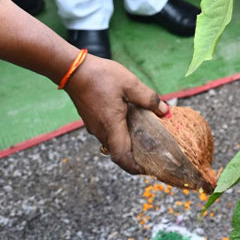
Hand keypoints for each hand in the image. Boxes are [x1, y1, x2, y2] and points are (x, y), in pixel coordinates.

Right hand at [65, 55, 169, 174]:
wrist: (74, 71)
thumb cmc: (102, 76)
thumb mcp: (130, 84)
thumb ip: (148, 99)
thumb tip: (165, 111)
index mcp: (112, 125)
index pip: (122, 157)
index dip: (134, 167)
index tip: (148, 169)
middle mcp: (100, 131)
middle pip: (118, 153)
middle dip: (134, 157)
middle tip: (152, 153)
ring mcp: (93, 126)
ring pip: (112, 143)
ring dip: (126, 145)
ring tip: (144, 137)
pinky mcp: (91, 120)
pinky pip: (106, 134)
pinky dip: (119, 135)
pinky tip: (130, 122)